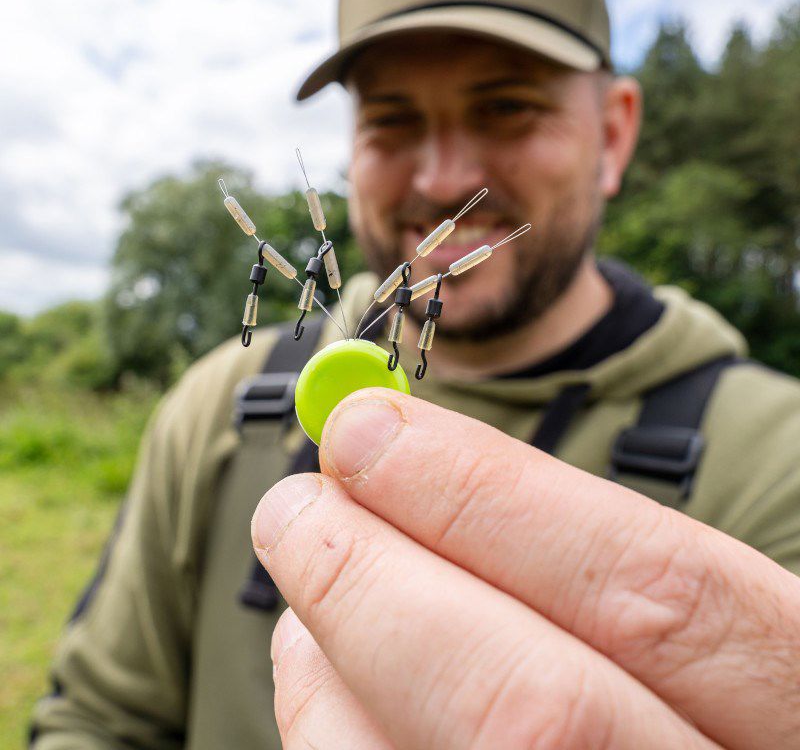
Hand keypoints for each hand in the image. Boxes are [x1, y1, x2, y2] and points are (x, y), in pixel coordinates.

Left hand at [253, 389, 799, 748]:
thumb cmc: (672, 674)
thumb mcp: (674, 604)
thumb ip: (561, 542)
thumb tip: (380, 456)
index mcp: (793, 701)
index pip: (654, 589)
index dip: (486, 493)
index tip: (365, 425)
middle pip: (534, 709)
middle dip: (377, 582)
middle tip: (292, 504)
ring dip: (332, 663)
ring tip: (308, 587)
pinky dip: (328, 727)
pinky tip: (324, 673)